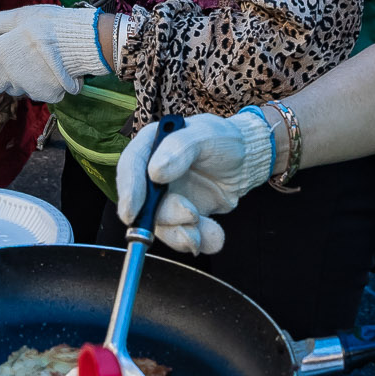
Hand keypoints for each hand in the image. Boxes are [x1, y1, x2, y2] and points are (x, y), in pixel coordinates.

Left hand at [0, 5, 108, 105]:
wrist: (86, 42)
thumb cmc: (50, 24)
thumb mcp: (18, 16)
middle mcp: (7, 76)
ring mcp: (26, 88)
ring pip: (11, 88)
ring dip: (13, 79)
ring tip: (31, 59)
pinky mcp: (44, 96)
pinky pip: (33, 92)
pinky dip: (36, 82)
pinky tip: (47, 68)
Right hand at [113, 110, 273, 253]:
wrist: (247, 161)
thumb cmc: (224, 140)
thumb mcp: (206, 135)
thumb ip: (180, 148)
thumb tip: (154, 172)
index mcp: (152, 147)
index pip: (130, 167)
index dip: (127, 190)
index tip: (131, 212)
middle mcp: (153, 175)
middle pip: (143, 204)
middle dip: (165, 217)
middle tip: (190, 216)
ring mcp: (167, 198)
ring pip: (163, 225)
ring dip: (183, 234)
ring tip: (209, 233)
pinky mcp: (183, 216)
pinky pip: (185, 235)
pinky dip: (200, 240)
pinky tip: (215, 237)